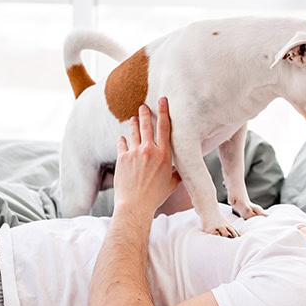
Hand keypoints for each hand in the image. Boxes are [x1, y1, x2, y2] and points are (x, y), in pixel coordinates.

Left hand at [113, 97, 181, 216]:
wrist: (134, 206)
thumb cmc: (154, 197)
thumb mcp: (171, 184)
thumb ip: (177, 173)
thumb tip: (183, 170)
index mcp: (164, 155)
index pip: (165, 128)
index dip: (164, 111)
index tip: (162, 100)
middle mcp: (149, 150)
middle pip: (147, 125)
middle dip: (146, 113)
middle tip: (143, 106)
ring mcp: (134, 153)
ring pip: (133, 131)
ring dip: (134, 123)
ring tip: (133, 118)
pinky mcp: (122, 158)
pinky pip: (122, 143)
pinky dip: (122, 140)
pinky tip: (123, 138)